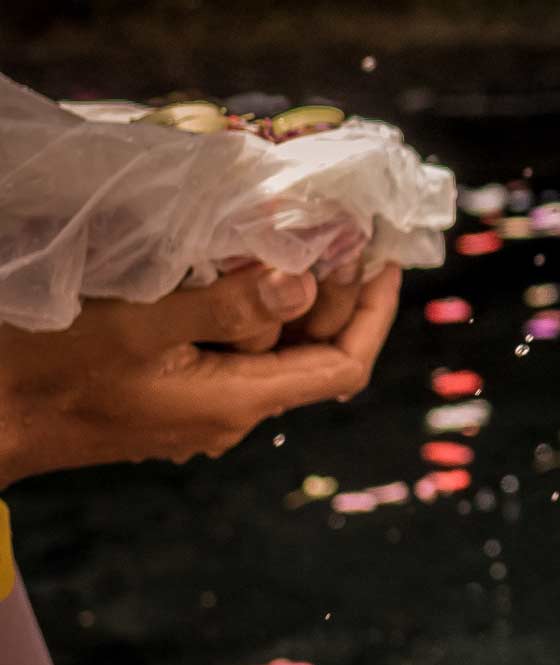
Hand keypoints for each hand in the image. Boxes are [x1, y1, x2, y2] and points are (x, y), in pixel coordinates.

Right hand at [0, 265, 400, 485]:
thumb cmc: (48, 371)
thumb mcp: (136, 327)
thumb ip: (224, 306)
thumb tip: (303, 283)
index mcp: (237, 403)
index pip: (343, 365)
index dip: (373, 312)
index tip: (384, 258)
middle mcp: (229, 413)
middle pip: (309, 351)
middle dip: (333, 291)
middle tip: (341, 229)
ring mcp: (197, 407)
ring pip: (267, 347)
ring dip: (285, 294)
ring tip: (294, 233)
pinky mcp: (166, 394)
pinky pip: (226, 349)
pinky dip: (242, 308)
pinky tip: (232, 266)